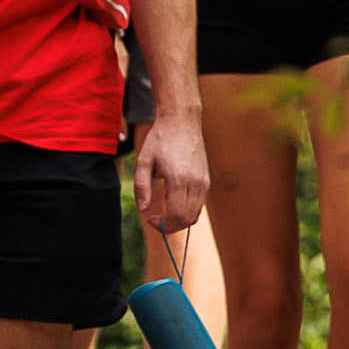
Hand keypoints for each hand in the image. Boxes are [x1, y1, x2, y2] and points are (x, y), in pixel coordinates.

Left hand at [135, 109, 208, 234]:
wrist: (182, 122)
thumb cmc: (160, 140)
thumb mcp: (143, 162)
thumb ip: (141, 187)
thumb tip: (143, 209)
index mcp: (180, 178)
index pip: (177, 215)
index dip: (164, 224)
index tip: (150, 220)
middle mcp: (196, 182)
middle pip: (188, 219)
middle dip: (171, 226)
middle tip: (155, 221)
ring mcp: (204, 182)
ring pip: (195, 214)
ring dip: (179, 219)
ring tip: (163, 210)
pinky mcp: (206, 180)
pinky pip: (199, 204)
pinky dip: (186, 210)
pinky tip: (172, 200)